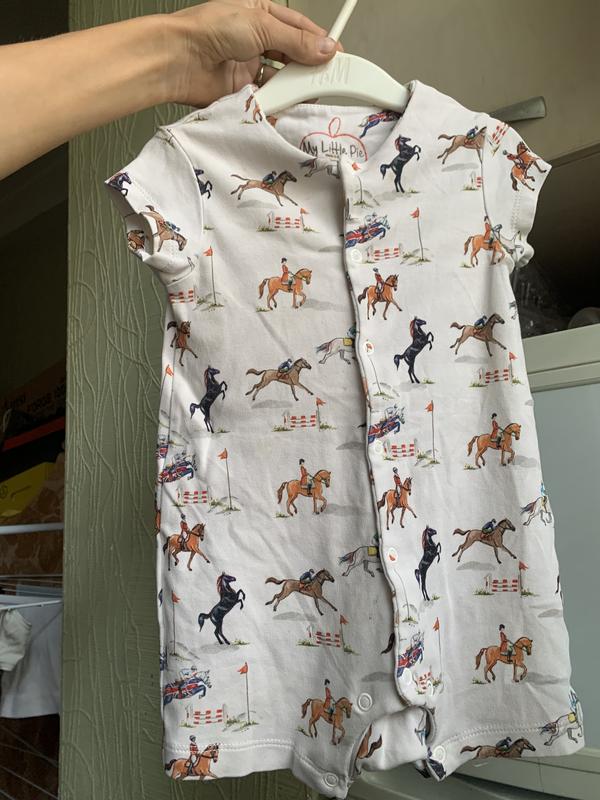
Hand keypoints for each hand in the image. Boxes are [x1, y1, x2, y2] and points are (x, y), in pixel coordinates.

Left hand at [165, 0, 343, 106]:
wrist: (177, 59)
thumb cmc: (208, 29)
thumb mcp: (261, 25)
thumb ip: (296, 41)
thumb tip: (326, 49)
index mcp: (261, 14)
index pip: (299, 29)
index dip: (320, 44)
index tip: (339, 59)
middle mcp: (256, 40)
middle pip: (293, 56)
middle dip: (309, 69)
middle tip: (326, 80)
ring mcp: (248, 66)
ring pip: (281, 79)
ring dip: (294, 87)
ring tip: (307, 94)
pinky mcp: (241, 91)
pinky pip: (266, 99)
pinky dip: (277, 103)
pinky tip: (287, 104)